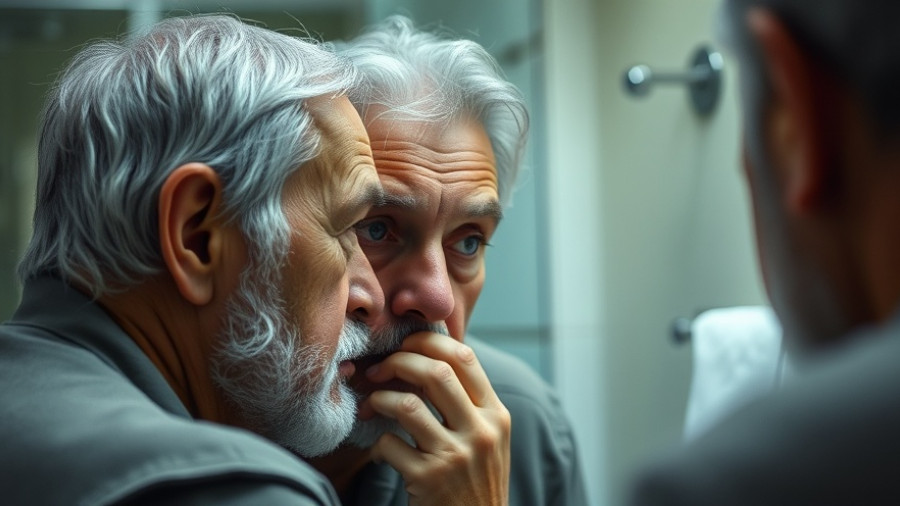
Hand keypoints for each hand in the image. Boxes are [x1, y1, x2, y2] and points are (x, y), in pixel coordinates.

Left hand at [359, 331, 510, 505]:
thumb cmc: (476, 481)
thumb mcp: (488, 439)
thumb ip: (468, 403)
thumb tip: (426, 358)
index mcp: (496, 415)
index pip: (464, 358)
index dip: (429, 341)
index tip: (405, 345)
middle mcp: (480, 432)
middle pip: (435, 373)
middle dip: (398, 362)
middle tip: (378, 369)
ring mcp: (454, 457)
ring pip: (406, 405)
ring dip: (379, 399)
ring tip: (371, 405)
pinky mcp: (428, 480)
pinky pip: (389, 444)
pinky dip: (376, 443)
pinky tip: (380, 450)